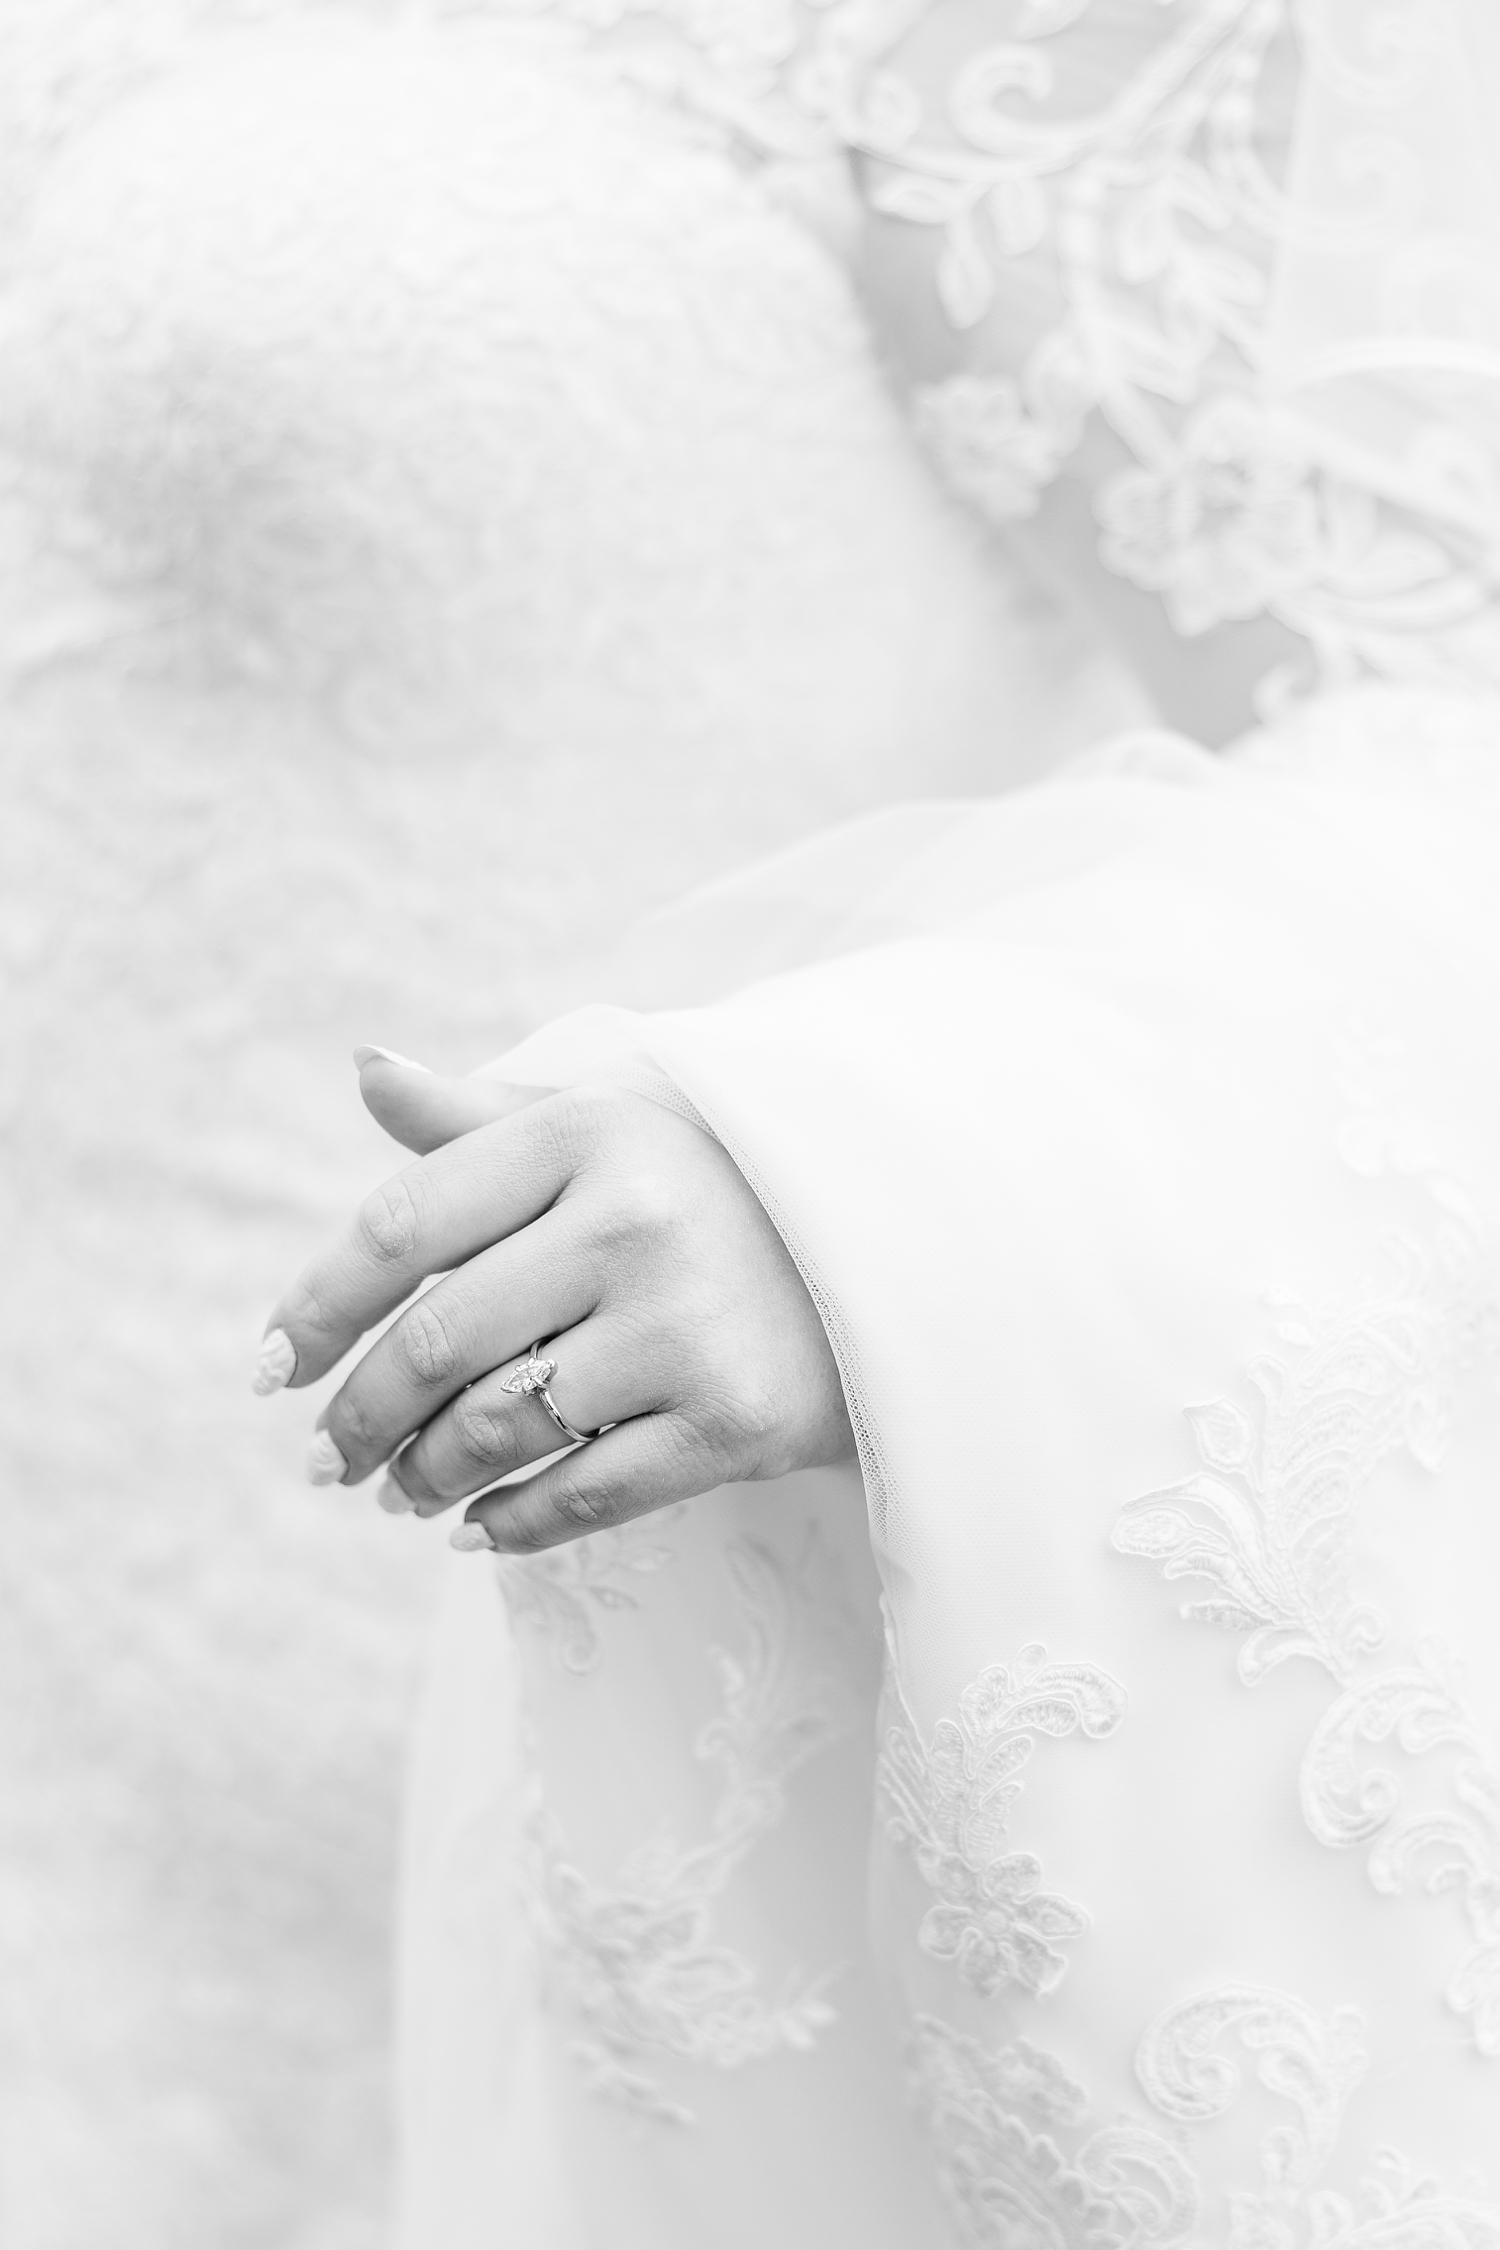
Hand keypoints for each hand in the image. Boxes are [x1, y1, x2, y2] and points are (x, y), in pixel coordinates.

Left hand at [255, 1055, 854, 1551]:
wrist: (888, 1254)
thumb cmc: (712, 1186)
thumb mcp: (604, 1129)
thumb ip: (477, 1117)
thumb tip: (364, 1069)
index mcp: (584, 1134)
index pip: (403, 1225)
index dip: (318, 1305)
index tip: (270, 1368)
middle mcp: (634, 1219)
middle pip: (437, 1341)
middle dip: (358, 1415)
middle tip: (322, 1459)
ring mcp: (689, 1324)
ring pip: (499, 1426)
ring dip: (424, 1476)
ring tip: (398, 1491)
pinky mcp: (738, 1420)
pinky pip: (583, 1493)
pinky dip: (510, 1523)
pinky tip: (473, 1528)